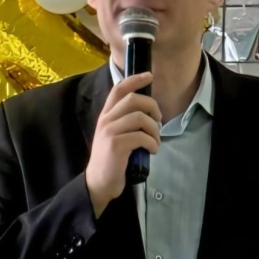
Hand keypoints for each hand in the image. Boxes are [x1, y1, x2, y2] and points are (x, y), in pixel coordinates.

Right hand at [85, 72, 160, 217]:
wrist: (99, 182)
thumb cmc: (111, 160)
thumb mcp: (115, 136)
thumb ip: (125, 123)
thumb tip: (149, 113)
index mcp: (106, 116)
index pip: (119, 89)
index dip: (135, 79)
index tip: (149, 76)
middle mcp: (106, 120)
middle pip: (134, 100)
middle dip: (152, 107)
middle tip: (159, 121)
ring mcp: (110, 132)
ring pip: (140, 118)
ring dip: (155, 130)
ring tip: (156, 141)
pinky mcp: (116, 145)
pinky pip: (141, 137)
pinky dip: (152, 143)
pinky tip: (152, 150)